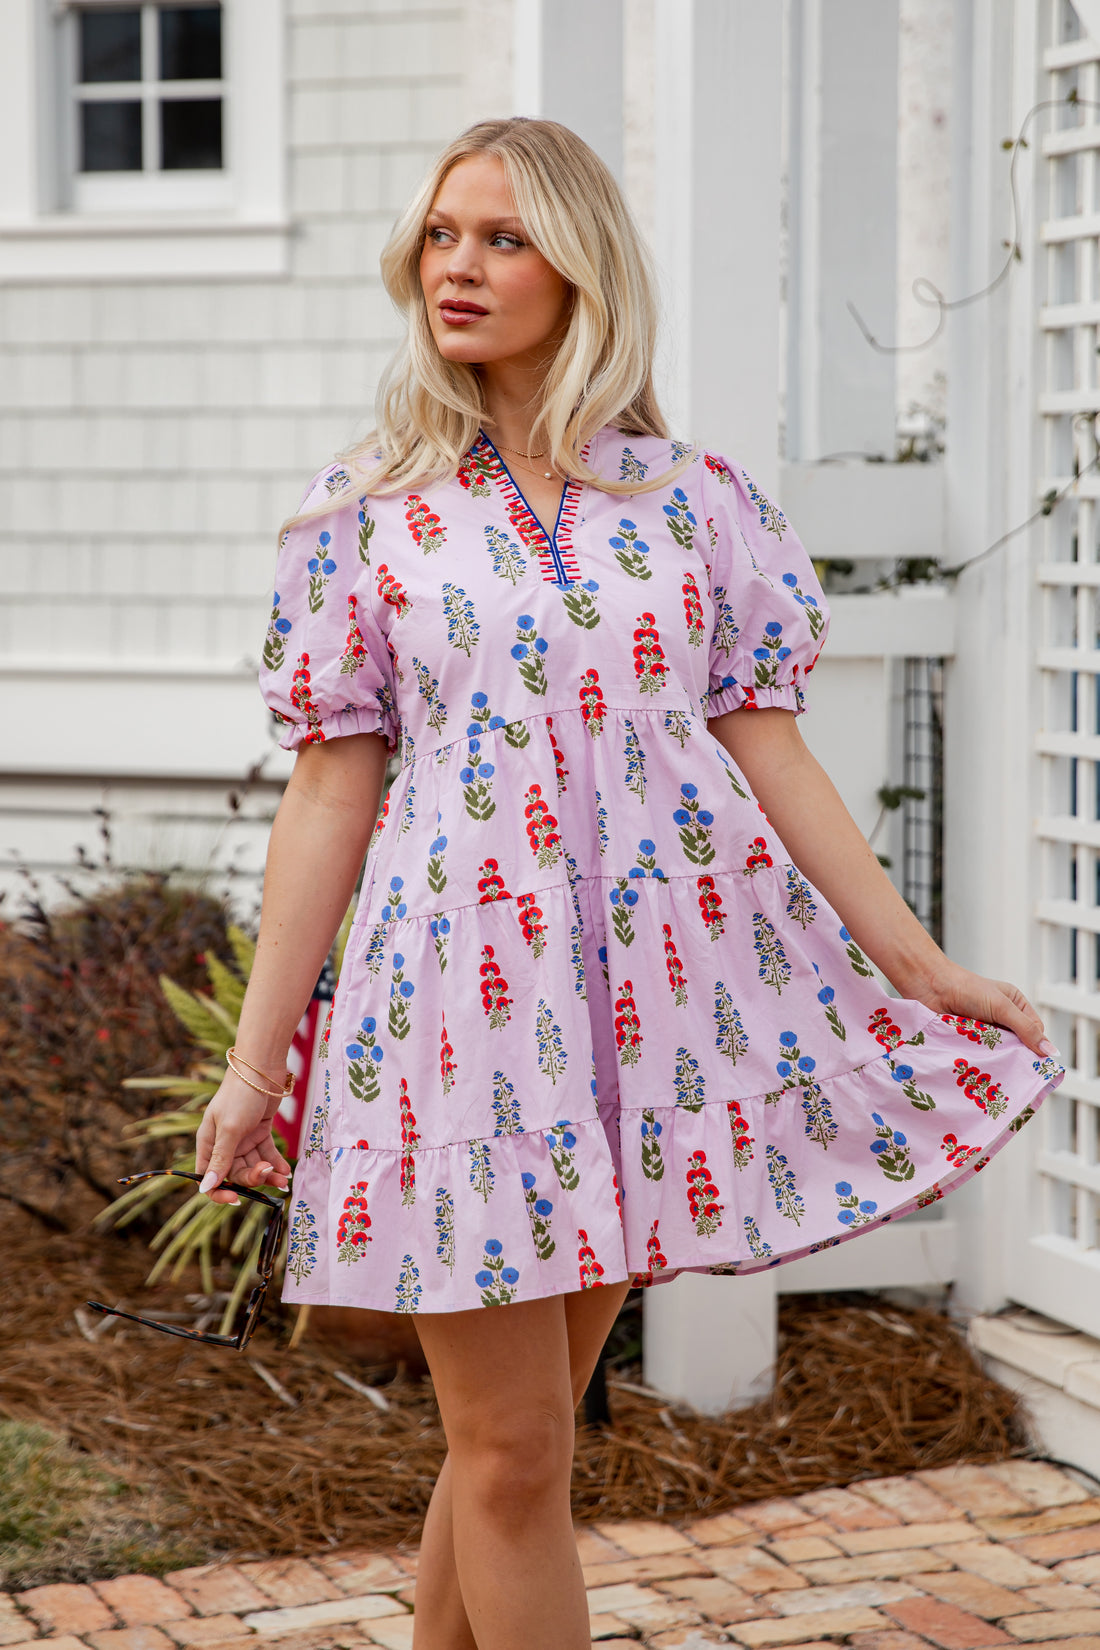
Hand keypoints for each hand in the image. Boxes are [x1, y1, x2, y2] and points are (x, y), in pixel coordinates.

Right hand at [194, 1067, 291, 1203]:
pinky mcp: (259, 1132)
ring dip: (268, 1174)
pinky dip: (275, 1163)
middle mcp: (223, 1144)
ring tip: (284, 1179)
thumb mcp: (230, 1129)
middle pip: (235, 1174)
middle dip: (252, 1178)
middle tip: (269, 1174)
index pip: (208, 1178)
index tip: (237, 1198)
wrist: (262, 1068)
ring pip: (253, 1166)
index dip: (220, 1192)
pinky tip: (286, 1171)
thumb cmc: (240, 1095)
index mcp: (207, 1143)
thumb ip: (221, 1159)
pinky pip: (266, 1154)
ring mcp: (242, 1139)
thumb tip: (206, 1188)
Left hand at [905, 958, 1056, 1059]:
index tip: (1035, 1064)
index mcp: (1015, 1005)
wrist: (929, 986)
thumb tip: (1051, 1052)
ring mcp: (984, 1031)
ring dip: (997, 1060)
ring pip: (998, 1053)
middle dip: (1016, 1056)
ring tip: (998, 1072)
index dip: (1036, 1046)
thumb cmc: (967, 989)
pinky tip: (982, 1071)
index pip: (1035, 1031)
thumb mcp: (1001, 1007)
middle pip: (1017, 1045)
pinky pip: (980, 1056)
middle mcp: (1002, 1019)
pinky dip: (981, 1061)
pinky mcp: (968, 1041)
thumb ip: (1025, 1029)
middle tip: (1017, 1074)